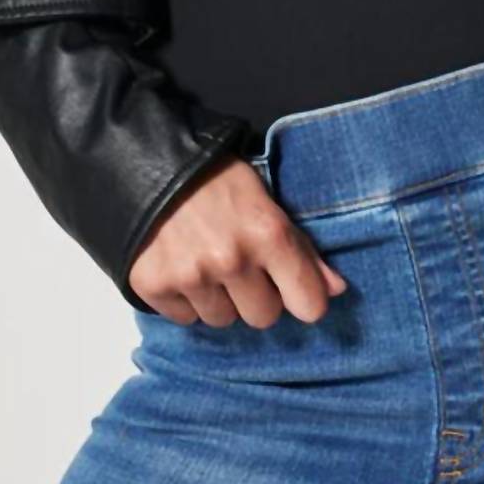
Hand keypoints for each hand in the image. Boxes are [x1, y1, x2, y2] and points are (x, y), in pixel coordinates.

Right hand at [128, 154, 347, 326]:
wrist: (148, 163)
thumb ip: (301, 248)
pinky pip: (186, 318)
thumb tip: (335, 289)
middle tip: (241, 266)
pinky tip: (181, 266)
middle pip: (264, 317)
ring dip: (220, 299)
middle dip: (257, 297)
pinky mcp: (154, 286)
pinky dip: (186, 299)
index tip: (294, 290)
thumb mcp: (266, 199)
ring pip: (223, 320)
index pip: (308, 305)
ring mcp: (191, 276)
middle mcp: (232, 260)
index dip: (304, 299)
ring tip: (207, 262)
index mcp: (268, 234)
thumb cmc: (216, 178)